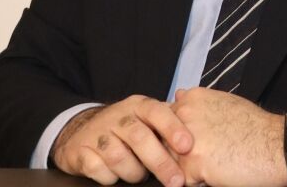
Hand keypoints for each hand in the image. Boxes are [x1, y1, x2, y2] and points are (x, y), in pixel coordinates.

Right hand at [51, 95, 192, 186]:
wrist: (82, 131)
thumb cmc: (126, 129)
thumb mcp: (146, 120)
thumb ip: (170, 125)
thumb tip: (205, 140)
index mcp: (139, 106)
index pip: (157, 112)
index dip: (173, 128)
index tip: (187, 146)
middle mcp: (118, 116)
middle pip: (140, 137)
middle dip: (160, 161)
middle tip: (176, 181)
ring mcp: (98, 133)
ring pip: (119, 156)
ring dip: (133, 172)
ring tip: (138, 175)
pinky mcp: (81, 151)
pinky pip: (97, 168)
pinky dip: (108, 177)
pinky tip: (113, 175)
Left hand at [172, 87, 286, 186]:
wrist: (278, 147)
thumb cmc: (257, 127)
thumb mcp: (225, 101)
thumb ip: (197, 102)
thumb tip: (178, 95)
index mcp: (192, 99)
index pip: (164, 120)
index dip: (175, 136)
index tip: (190, 142)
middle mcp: (185, 114)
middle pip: (162, 140)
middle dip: (175, 152)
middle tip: (204, 156)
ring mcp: (186, 140)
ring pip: (168, 161)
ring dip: (183, 167)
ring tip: (211, 164)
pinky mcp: (193, 164)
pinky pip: (181, 180)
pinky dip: (196, 181)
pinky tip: (215, 173)